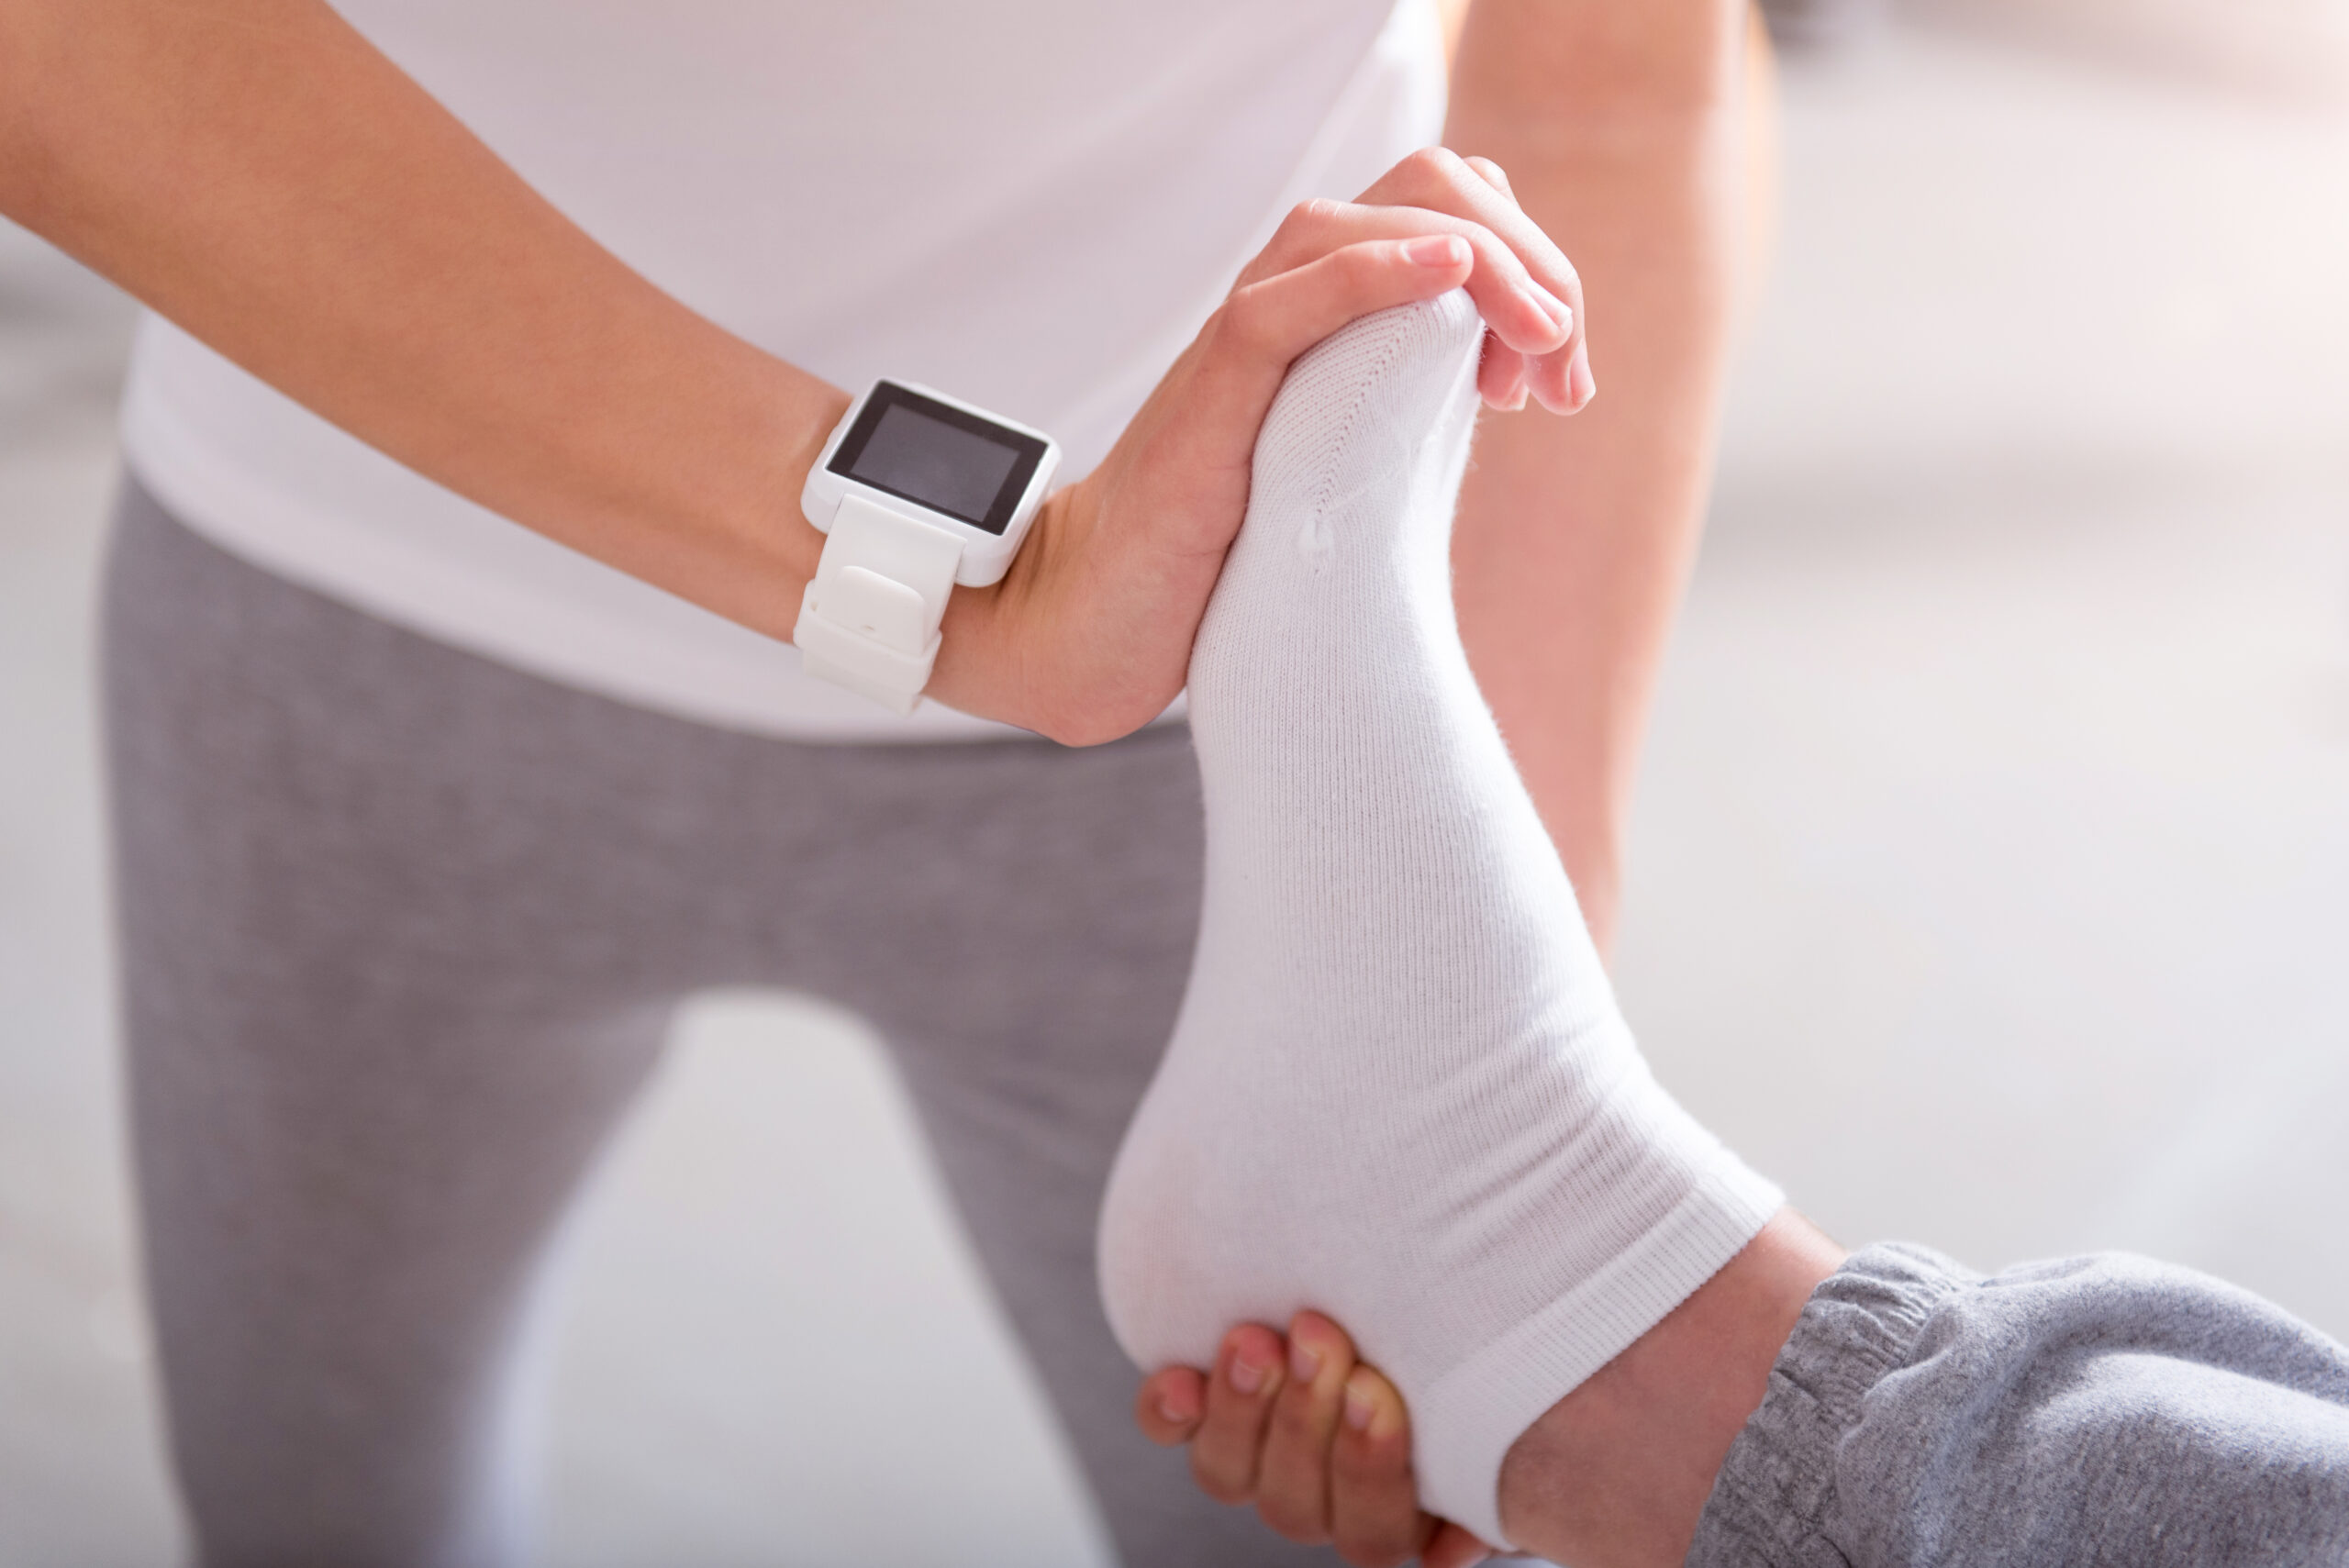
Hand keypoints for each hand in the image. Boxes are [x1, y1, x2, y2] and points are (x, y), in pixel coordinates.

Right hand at [927, 148, 1589, 744]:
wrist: (1099, 620)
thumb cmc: (1218, 558)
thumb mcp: (1341, 465)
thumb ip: (1403, 406)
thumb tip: (1503, 383)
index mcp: (1321, 314)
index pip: (1443, 212)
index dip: (1528, 266)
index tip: (1564, 382)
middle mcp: (1280, 304)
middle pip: (1422, 191)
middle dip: (1527, 259)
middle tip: (1567, 364)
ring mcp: (1238, 343)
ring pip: (1357, 222)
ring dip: (1476, 257)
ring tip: (1541, 329)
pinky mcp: (1207, 399)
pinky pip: (1284, 301)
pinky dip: (1372, 270)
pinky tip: (1449, 271)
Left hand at [1132, 1312, 1493, 1567]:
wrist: (1407, 1270)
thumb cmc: (1472, 1346)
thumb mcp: (1502, 1402)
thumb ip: (1495, 1465)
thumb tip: (1456, 1545)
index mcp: (1397, 1513)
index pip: (1373, 1533)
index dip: (1368, 1469)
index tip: (1374, 1391)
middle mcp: (1319, 1498)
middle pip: (1296, 1505)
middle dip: (1306, 1419)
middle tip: (1321, 1337)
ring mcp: (1257, 1458)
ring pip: (1231, 1474)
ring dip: (1242, 1410)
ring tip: (1258, 1340)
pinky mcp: (1203, 1410)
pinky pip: (1171, 1429)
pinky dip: (1169, 1409)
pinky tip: (1180, 1381)